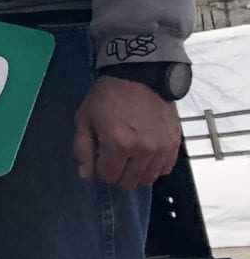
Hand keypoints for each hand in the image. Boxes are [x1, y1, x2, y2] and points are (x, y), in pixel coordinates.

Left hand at [73, 74, 181, 190]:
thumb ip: (83, 149)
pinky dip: (154, 167)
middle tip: (113, 159)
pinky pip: (166, 169)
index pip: (109, 176)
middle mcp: (143, 150)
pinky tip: (145, 156)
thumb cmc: (108, 96)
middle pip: (129, 182)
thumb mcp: (85, 118)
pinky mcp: (175, 144)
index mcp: (118, 144)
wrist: (140, 76)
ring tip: (129, 157)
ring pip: (148, 179)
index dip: (101, 170)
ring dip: (136, 173)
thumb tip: (87, 175)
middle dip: (117, 175)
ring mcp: (162, 148)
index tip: (100, 158)